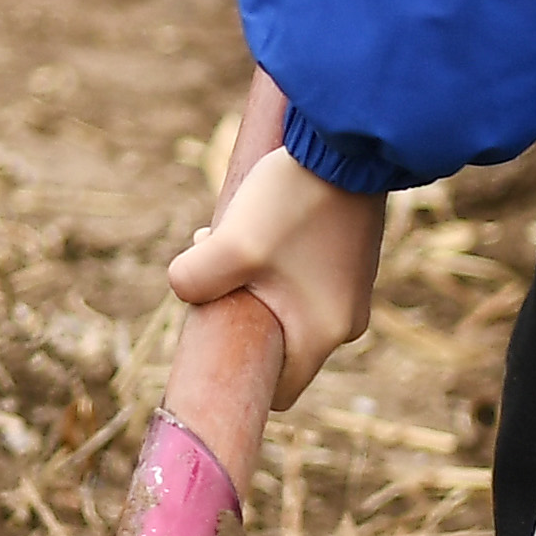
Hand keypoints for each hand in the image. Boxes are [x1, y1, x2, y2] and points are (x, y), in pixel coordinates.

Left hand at [168, 69, 385, 407]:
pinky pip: (302, 279)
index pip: (280, 391)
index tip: (213, 337)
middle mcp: (346, 321)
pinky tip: (261, 220)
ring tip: (234, 234)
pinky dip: (274, 261)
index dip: (241, 375)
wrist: (349, 143)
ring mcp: (351, 290)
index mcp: (323, 334)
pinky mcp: (350, 260)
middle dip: (239, 310)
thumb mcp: (230, 245)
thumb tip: (184, 291)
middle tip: (216, 265)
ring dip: (253, 279)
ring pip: (286, 304)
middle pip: (277, 340)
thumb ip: (193, 281)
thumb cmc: (293, 201)